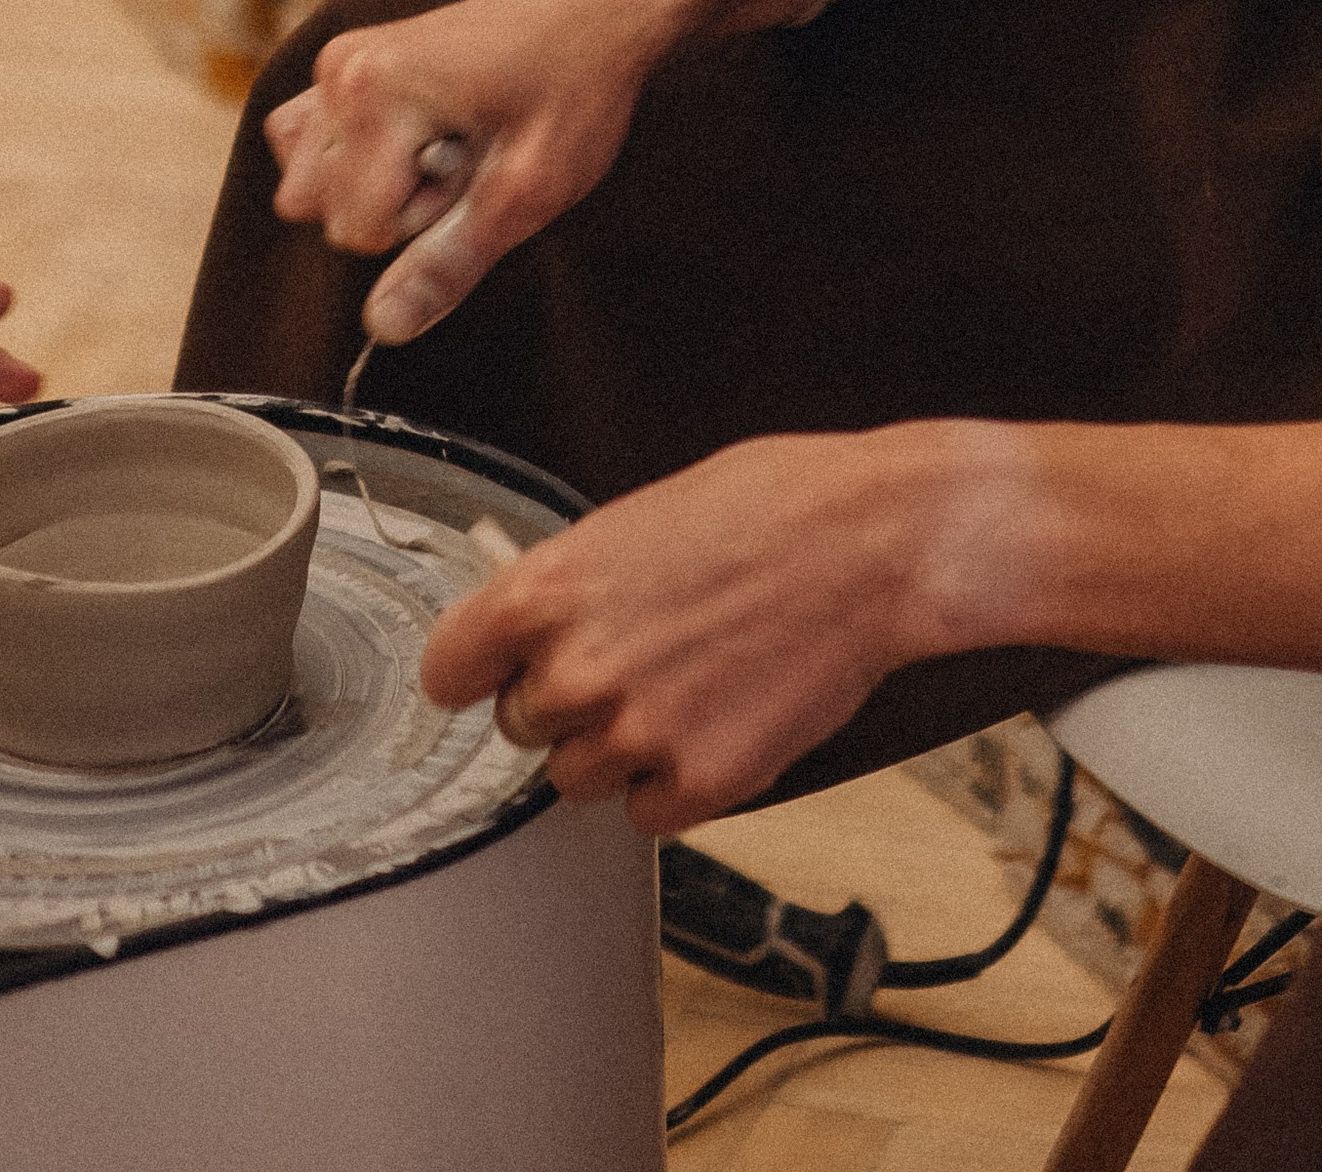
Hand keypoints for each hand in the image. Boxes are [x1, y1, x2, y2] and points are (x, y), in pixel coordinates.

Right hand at [264, 0, 678, 343]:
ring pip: (312, 181)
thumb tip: (382, 327)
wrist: (595, 14)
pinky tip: (418, 133)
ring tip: (451, 140)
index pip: (359, 230)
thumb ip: (449, 261)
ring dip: (376, 181)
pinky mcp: (343, 61)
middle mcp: (340, 72)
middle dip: (397, 202)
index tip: (480, 168)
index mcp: (375, 94)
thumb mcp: (528, 190)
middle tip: (468, 152)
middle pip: (325, 207)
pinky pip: (306, 142)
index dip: (428, 220)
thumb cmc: (573, 92)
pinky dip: (356, 155)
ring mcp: (337, 62)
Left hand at [419, 425, 955, 832]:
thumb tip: (534, 624)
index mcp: (547, 591)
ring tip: (683, 684)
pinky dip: (674, 783)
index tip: (490, 674)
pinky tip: (716, 720)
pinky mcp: (700, 783)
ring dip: (618, 746)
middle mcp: (576, 671)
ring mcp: (637, 734)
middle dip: (565, 699)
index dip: (474, 672)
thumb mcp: (638, 517)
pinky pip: (647, 813)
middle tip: (633, 655)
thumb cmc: (770, 507)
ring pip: (578, 778)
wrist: (874, 544)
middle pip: (519, 726)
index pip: (447, 670)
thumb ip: (571, 584)